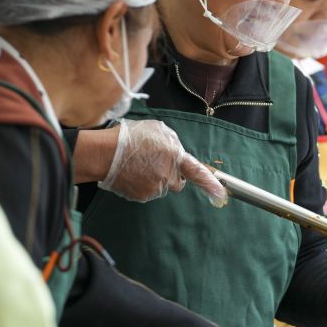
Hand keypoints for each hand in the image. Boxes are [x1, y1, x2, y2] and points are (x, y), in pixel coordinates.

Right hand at [97, 119, 226, 203]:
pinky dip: (142, 185)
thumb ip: (172, 143)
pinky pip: (148, 192)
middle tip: (154, 163)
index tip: (222, 192)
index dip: (211, 183)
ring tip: (138, 165)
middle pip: (177, 182)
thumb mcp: (157, 130)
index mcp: (175, 156)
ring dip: (154, 178)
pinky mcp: (143, 196)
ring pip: (161, 187)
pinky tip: (132, 173)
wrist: (104, 154)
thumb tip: (177, 152)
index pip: (197, 172)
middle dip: (171, 175)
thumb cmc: (130, 137)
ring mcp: (156, 188)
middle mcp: (168, 175)